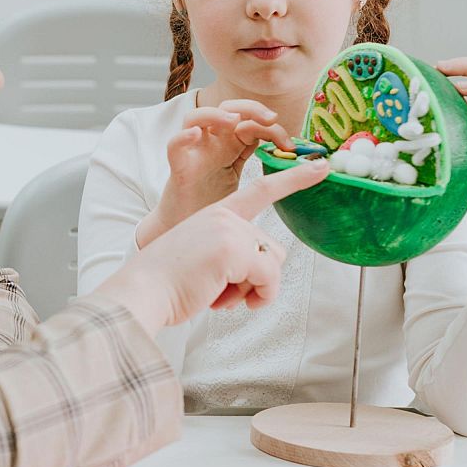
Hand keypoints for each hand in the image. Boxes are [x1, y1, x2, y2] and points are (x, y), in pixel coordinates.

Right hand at [97, 160, 329, 335]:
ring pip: (272, 265)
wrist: (144, 292)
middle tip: (225, 291)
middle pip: (273, 249)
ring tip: (220, 294)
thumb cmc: (171, 283)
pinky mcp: (234, 249)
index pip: (262, 190)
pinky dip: (256, 297)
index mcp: (216, 214)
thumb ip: (235, 255)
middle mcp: (226, 216)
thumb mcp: (208, 261)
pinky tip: (224, 300)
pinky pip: (268, 280)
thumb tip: (265, 273)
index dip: (294, 178)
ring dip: (254, 289)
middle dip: (258, 278)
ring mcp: (230, 230)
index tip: (322, 166)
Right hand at [136, 99, 294, 246]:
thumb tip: (308, 180)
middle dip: (251, 108)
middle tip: (271, 119)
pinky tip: (195, 135)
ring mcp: (194, 155)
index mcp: (232, 149)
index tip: (290, 146)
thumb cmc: (214, 212)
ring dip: (215, 113)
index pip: (252, 124)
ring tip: (232, 120)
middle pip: (227, 109)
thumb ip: (269, 183)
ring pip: (196, 118)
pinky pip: (174, 146)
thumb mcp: (247, 194)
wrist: (187, 236)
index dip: (273, 128)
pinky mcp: (179, 170)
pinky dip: (183, 137)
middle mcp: (213, 146)